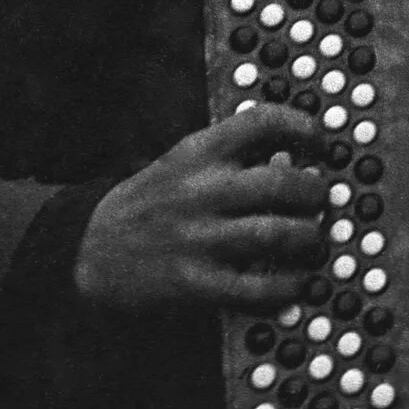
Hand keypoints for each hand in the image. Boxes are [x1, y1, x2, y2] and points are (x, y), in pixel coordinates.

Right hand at [74, 105, 330, 314]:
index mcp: (198, 152)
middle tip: (322, 201)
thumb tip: (299, 159)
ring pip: (276, 233)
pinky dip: (286, 286)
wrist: (86, 249)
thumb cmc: (151, 202)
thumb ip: (232, 155)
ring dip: (308, 238)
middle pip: (282, 182)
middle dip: (316, 192)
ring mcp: (196, 238)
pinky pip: (256, 287)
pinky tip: (294, 282)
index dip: (302, 126)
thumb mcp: (183, 161)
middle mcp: (200, 190)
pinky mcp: (193, 283)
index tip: (321, 143)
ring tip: (313, 241)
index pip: (260, 121)